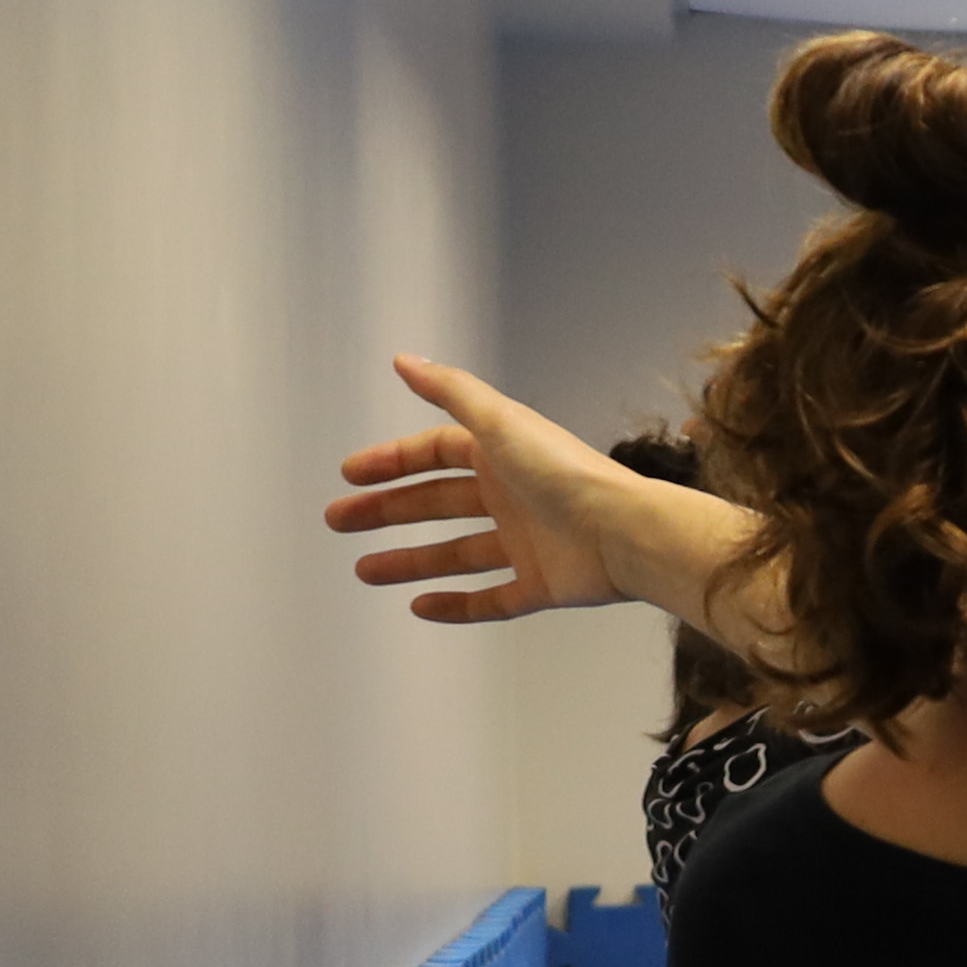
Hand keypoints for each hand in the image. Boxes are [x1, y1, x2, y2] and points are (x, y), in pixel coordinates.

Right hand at [323, 355, 689, 625]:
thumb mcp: (501, 423)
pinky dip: (458, 606)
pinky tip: (419, 607)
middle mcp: (514, 497)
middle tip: (340, 520)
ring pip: (458, 554)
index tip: (350, 474)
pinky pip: (493, 599)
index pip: (436, 453)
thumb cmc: (566, 474)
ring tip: (365, 570)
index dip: (393, 461)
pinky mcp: (544, 585)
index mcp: (504, 455)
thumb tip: (403, 359)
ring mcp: (529, 543)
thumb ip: (451, 391)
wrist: (627, 533)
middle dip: (388, 511)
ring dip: (411, 561)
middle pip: (439, 503)